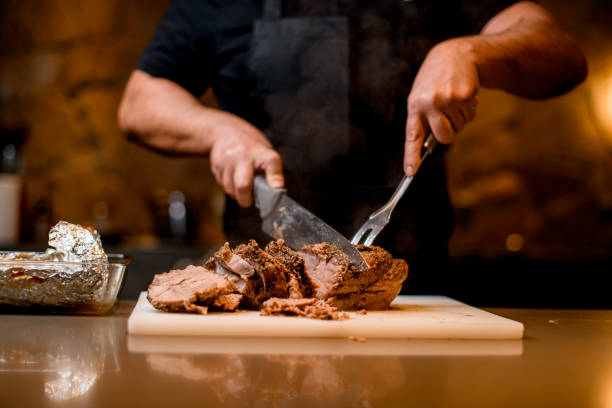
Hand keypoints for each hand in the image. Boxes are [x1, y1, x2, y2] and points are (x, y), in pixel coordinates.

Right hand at [209, 114, 282, 206]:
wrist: (224, 131)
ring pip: (230, 189)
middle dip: (246, 199)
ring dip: (236, 195)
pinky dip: (229, 188)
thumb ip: (272, 171)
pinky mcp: (216, 166)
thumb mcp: (265, 152)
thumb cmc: (250, 146)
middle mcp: (243, 155)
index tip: (276, 187)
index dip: (274, 176)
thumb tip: (276, 191)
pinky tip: (233, 180)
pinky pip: (222, 185)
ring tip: (242, 190)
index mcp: (261, 152)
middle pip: (243, 185)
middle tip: (250, 202)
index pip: (271, 162)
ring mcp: (228, 161)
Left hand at [404, 38, 478, 174]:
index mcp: (414, 104)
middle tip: (448, 117)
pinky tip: (463, 93)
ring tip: (453, 98)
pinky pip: (470, 116)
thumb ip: (423, 118)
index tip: (411, 172)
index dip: (411, 156)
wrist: (455, 54)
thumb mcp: (421, 94)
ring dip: (460, 116)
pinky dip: (469, 108)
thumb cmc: (435, 79)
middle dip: (449, 133)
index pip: (412, 136)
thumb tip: (428, 145)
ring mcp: (448, 99)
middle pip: (445, 138)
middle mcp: (429, 103)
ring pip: (460, 126)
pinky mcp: (465, 95)